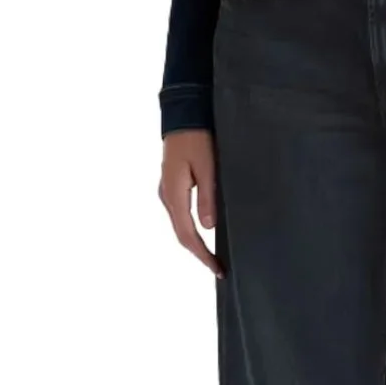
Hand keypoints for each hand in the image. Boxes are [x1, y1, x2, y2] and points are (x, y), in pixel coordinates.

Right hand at [158, 129, 223, 277]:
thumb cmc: (197, 138)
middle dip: (199, 254)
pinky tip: (204, 233)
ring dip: (195, 243)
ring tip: (213, 256)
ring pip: (180, 226)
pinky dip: (191, 229)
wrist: (183, 115)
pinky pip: (180, 215)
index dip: (202, 255)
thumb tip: (208, 228)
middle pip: (182, 234)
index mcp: (174, 194)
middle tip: (218, 268)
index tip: (217, 269)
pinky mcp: (172, 185)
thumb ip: (207, 198)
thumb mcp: (207, 168)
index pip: (188, 235)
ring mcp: (167, 191)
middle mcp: (167, 196)